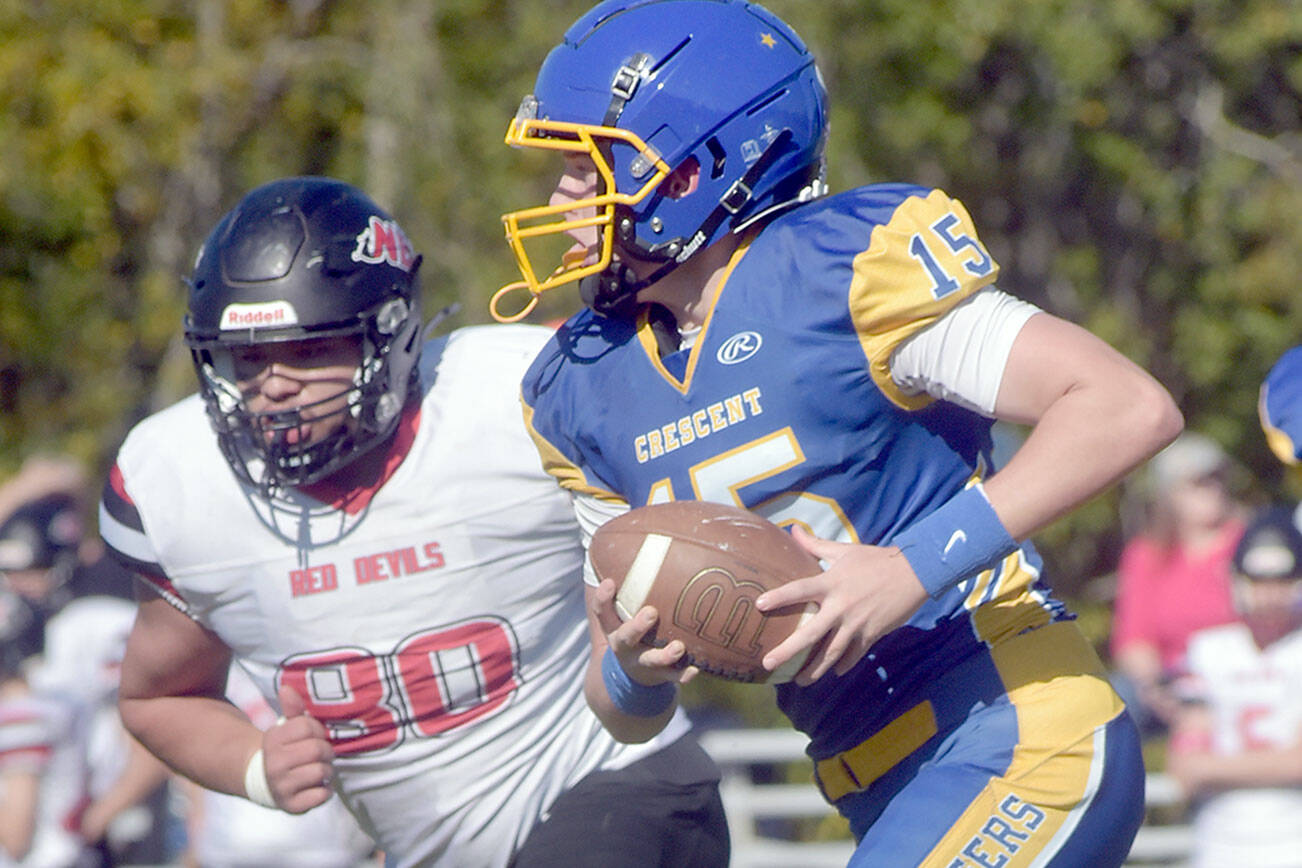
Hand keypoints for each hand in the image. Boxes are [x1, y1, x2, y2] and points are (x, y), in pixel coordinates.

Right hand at [261, 684, 334, 812]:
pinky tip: (317, 786)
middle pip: (317, 749)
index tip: (313, 736)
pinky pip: (321, 795)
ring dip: (327, 771)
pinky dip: (325, 791)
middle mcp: (274, 763)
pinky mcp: (291, 805)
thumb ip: (292, 708)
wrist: (265, 781)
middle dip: (326, 751)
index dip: (317, 730)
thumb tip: (286, 688)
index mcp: (273, 739)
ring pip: (321, 772)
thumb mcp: (286, 727)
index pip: (308, 726)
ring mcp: (281, 786)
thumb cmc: (285, 749)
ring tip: (319, 770)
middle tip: (321, 755)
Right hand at [590, 578, 699, 687]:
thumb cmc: (635, 629)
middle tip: (651, 613)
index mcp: (615, 627)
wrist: (632, 677)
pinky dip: (683, 673)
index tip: (610, 581)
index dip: (604, 598)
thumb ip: (634, 583)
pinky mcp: (660, 677)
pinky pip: (673, 677)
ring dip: (664, 654)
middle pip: (625, 638)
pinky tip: (696, 669)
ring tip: (678, 646)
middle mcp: (625, 646)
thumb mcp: (626, 610)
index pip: (603, 612)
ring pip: (651, 661)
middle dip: (636, 626)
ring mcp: (642, 663)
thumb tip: (651, 534)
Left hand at [755, 525, 927, 685]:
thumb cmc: (875, 559)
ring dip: (814, 670)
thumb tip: (793, 529)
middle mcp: (841, 607)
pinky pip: (854, 655)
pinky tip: (833, 672)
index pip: (799, 590)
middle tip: (768, 663)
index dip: (779, 597)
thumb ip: (815, 545)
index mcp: (831, 583)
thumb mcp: (844, 550)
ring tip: (798, 681)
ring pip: (831, 653)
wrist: (914, 573)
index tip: (759, 605)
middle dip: (787, 651)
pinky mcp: (871, 634)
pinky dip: (843, 665)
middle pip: (810, 634)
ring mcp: (856, 624)